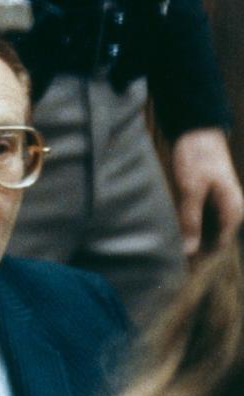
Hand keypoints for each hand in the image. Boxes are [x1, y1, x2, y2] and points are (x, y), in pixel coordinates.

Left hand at [171, 128, 243, 255]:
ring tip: (163, 242)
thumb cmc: (196, 158)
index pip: (216, 247)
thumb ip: (190, 219)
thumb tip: (188, 250)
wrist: (197, 132)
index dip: (197, 258)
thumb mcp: (190, 189)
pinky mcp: (208, 200)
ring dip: (188, 237)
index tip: (173, 263)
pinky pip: (198, 220)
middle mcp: (230, 212)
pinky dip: (186, 225)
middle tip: (163, 255)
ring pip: (204, 232)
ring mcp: (219, 207)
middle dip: (191, 249)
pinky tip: (168, 226)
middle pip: (210, 242)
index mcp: (232, 212)